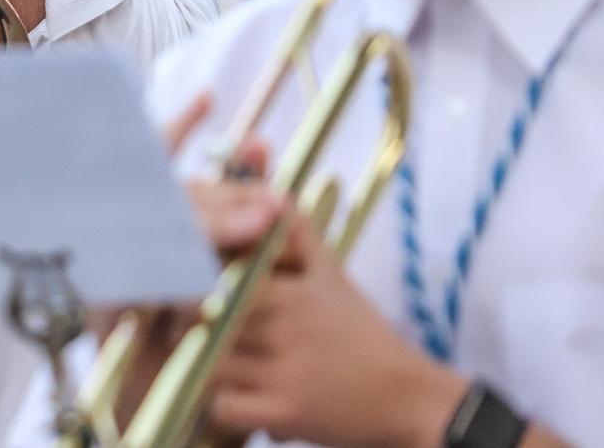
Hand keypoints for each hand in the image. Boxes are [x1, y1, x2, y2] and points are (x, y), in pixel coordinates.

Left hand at [206, 208, 465, 447]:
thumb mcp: (333, 275)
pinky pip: (225, 405)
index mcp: (293, 293)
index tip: (193, 291)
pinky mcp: (287, 413)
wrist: (410, 398)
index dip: (199, 284)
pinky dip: (223, 405)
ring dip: (207, 365)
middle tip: (193, 329)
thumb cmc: (363, 334)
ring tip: (216, 363)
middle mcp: (288, 328)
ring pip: (210, 362)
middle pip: (207, 319)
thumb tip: (271, 190)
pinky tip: (239, 396)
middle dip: (194, 323)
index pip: (223, 278)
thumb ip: (299, 233)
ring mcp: (286, 372)